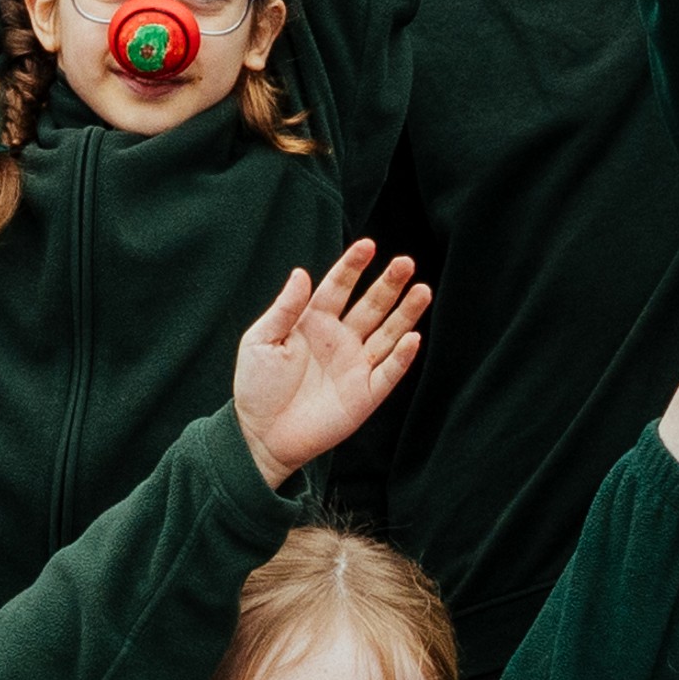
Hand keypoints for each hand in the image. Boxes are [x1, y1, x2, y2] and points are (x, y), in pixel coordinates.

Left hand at [231, 240, 431, 475]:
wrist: (260, 434)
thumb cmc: (256, 386)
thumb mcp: (260, 341)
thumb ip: (284, 309)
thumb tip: (301, 273)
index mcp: (314, 322)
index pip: (339, 287)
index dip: (352, 266)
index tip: (367, 245)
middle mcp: (340, 340)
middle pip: (371, 305)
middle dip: (389, 284)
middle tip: (405, 262)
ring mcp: (356, 366)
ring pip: (388, 333)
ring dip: (406, 313)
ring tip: (422, 290)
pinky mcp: (365, 395)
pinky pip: (389, 372)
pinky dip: (401, 356)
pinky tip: (412, 337)